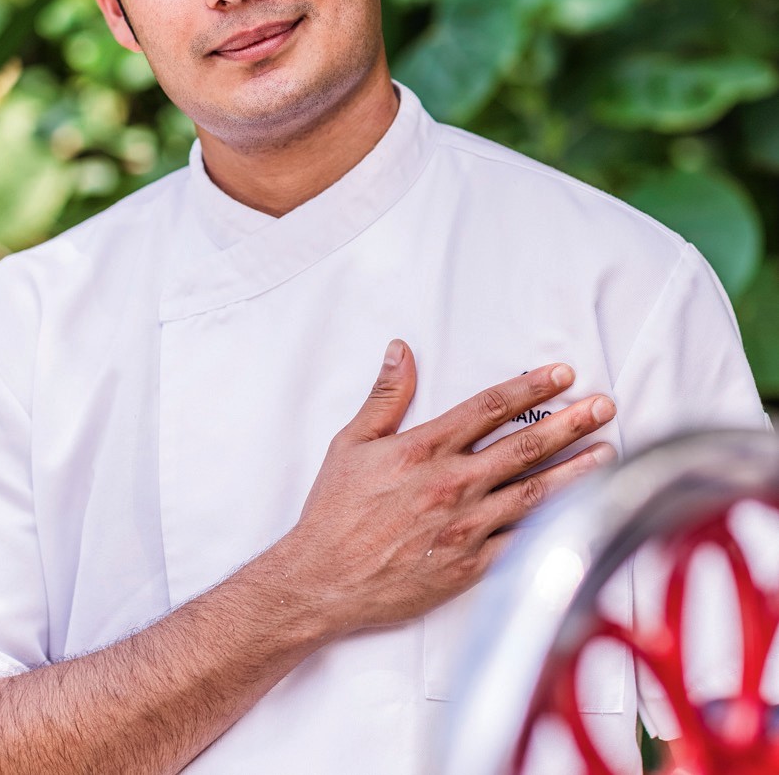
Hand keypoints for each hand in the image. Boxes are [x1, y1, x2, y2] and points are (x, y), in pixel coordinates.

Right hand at [285, 340, 614, 636]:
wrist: (324, 580)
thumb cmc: (334, 512)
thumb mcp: (351, 442)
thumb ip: (385, 396)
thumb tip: (401, 351)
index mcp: (423, 449)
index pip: (488, 408)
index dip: (529, 388)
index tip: (562, 374)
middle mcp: (451, 484)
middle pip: (523, 446)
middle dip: (570, 422)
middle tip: (602, 405)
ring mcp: (465, 527)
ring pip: (533, 493)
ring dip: (576, 471)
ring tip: (608, 452)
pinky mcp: (470, 566)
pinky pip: (521, 542)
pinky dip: (554, 525)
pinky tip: (579, 511)